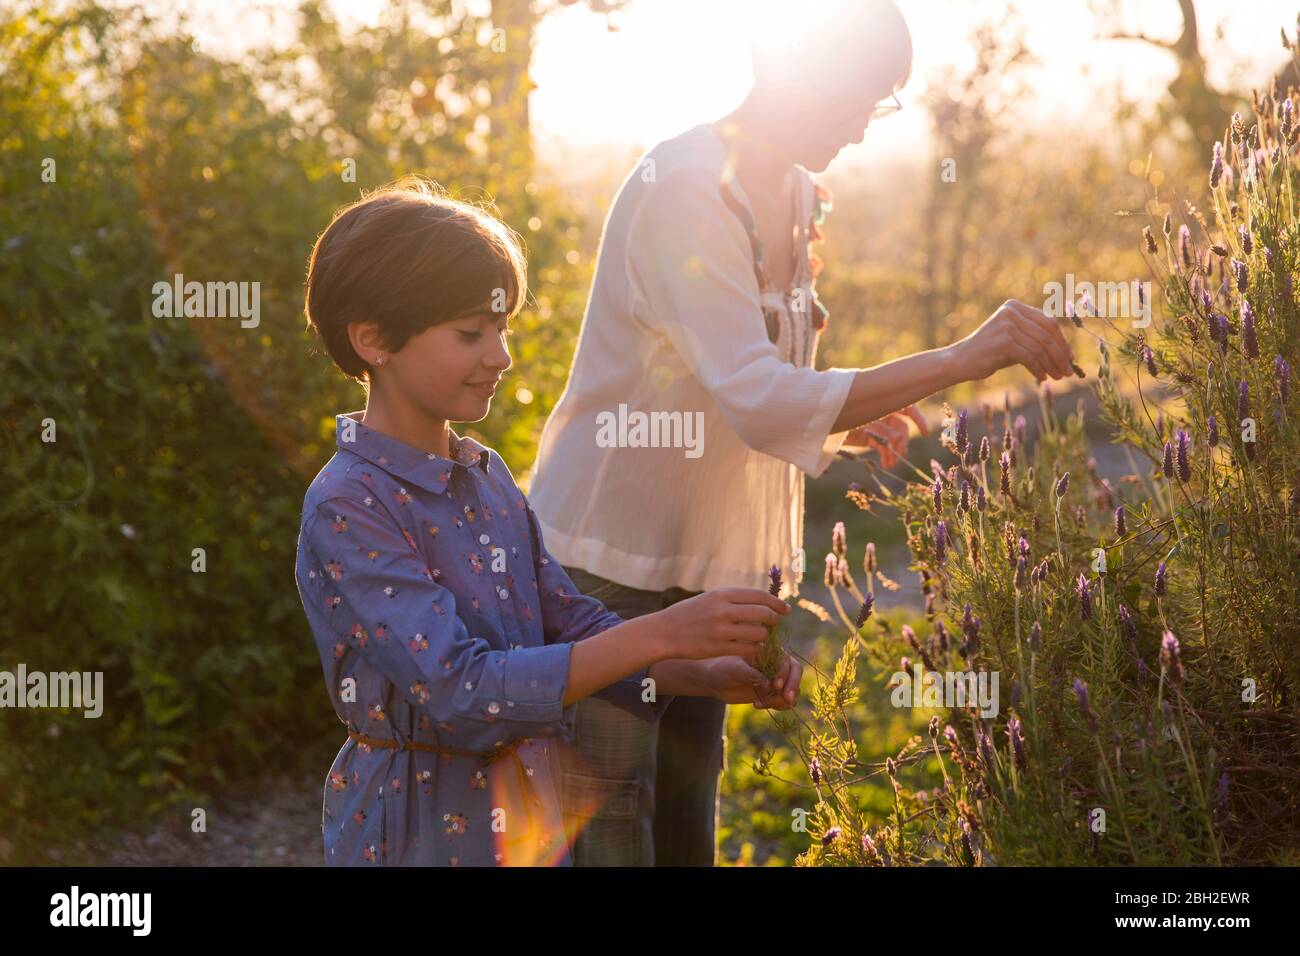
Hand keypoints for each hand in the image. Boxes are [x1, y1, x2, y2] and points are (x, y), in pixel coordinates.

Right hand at [653, 589, 790, 662]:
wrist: (664, 632)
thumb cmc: (688, 614)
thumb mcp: (709, 598)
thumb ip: (733, 599)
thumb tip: (761, 601)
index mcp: (722, 594)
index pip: (760, 596)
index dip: (777, 603)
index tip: (786, 609)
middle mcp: (723, 610)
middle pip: (763, 614)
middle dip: (773, 620)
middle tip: (774, 624)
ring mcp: (722, 630)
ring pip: (759, 634)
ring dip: (764, 637)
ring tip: (760, 638)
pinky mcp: (719, 648)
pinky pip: (748, 650)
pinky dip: (755, 650)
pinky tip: (753, 649)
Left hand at [698, 654, 802, 708]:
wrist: (715, 680)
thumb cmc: (723, 669)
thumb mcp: (735, 669)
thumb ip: (752, 674)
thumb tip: (769, 684)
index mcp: (770, 652)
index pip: (787, 662)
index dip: (785, 674)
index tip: (776, 685)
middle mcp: (777, 664)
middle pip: (795, 674)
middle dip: (792, 687)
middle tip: (786, 699)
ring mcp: (775, 679)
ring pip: (792, 690)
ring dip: (781, 700)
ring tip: (759, 703)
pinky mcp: (772, 693)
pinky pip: (784, 701)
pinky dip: (776, 706)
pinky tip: (757, 705)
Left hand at [844, 404, 927, 467]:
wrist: (821, 422)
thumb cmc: (838, 413)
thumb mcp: (859, 418)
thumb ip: (879, 427)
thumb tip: (898, 439)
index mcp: (881, 401)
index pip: (906, 406)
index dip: (917, 418)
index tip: (925, 433)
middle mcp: (882, 413)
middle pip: (901, 427)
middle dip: (902, 441)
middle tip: (901, 453)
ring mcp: (876, 426)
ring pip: (893, 439)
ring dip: (895, 452)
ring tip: (892, 464)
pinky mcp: (870, 438)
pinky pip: (884, 447)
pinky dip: (887, 455)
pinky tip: (887, 464)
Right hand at [955, 299, 1075, 382]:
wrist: (959, 362)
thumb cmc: (989, 354)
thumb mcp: (1014, 341)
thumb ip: (1035, 339)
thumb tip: (1067, 353)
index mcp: (1015, 307)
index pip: (1048, 322)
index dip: (1062, 341)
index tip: (1070, 358)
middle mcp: (1011, 312)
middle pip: (1047, 334)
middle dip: (1060, 354)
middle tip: (1068, 371)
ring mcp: (1007, 325)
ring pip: (1040, 346)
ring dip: (1052, 364)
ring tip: (1057, 377)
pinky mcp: (1003, 341)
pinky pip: (1030, 356)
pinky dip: (1039, 369)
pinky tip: (1041, 378)